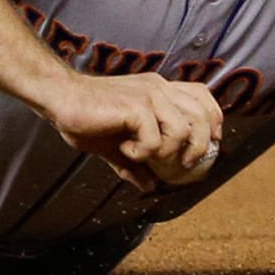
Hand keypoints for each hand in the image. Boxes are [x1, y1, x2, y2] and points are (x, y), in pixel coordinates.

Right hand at [42, 72, 222, 191]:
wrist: (61, 98)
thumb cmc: (85, 117)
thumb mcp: (115, 144)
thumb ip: (135, 163)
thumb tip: (149, 187)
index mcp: (158, 89)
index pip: (202, 94)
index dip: (213, 118)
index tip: (212, 142)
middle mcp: (159, 88)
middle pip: (202, 114)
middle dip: (199, 146)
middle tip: (182, 163)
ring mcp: (149, 95)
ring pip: (183, 130)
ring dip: (166, 152)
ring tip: (143, 155)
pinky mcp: (136, 106)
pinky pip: (155, 140)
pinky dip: (142, 153)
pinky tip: (125, 150)